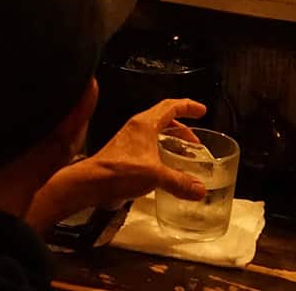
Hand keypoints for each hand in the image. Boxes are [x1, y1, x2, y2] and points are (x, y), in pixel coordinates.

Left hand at [80, 98, 207, 206]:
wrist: (94, 182)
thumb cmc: (120, 170)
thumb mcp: (155, 175)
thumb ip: (179, 182)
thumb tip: (199, 189)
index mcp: (144, 124)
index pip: (170, 107)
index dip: (187, 106)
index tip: (201, 110)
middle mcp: (137, 128)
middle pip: (164, 119)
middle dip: (183, 128)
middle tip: (196, 140)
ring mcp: (131, 140)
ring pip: (157, 133)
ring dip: (172, 140)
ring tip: (185, 155)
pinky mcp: (127, 154)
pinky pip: (150, 147)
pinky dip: (163, 152)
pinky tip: (168, 168)